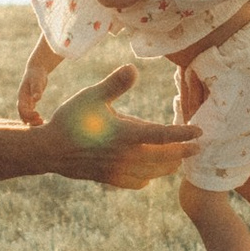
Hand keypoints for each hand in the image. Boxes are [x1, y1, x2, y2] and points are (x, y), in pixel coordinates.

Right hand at [15, 47, 56, 126]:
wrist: (36, 69)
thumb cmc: (37, 74)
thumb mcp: (37, 80)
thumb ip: (36, 89)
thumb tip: (36, 99)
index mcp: (21, 96)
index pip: (21, 109)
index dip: (28, 114)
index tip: (38, 115)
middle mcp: (22, 101)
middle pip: (22, 115)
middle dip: (30, 120)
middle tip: (41, 122)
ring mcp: (26, 102)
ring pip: (26, 116)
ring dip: (32, 121)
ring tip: (42, 122)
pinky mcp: (31, 103)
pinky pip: (30, 113)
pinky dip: (34, 118)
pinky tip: (42, 121)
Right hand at [38, 66, 192, 188]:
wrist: (49, 150)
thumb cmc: (70, 119)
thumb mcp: (91, 96)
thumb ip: (114, 84)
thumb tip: (134, 68)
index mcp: (126, 134)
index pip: (163, 136)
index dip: (184, 134)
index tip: (200, 132)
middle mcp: (126, 156)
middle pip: (164, 159)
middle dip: (183, 153)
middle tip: (197, 148)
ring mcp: (118, 171)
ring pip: (152, 173)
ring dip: (168, 166)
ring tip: (178, 160)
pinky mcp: (108, 178)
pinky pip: (135, 182)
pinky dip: (147, 178)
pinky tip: (149, 175)